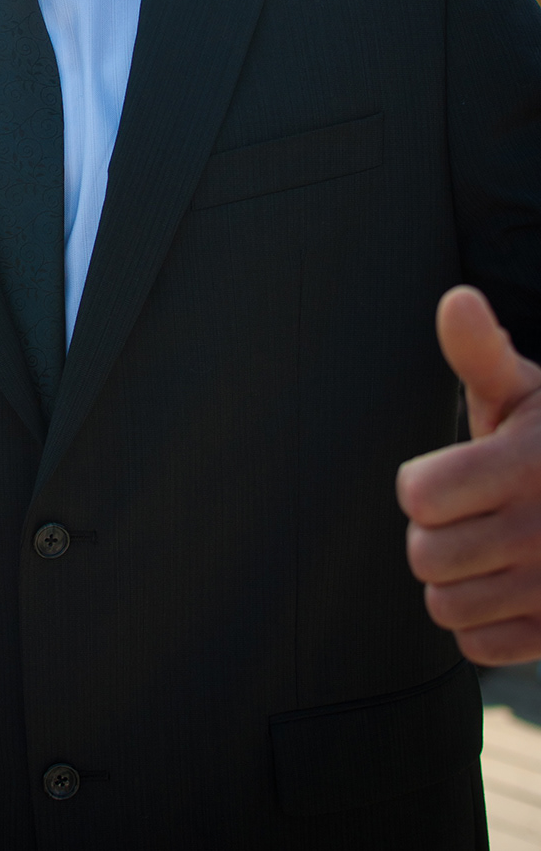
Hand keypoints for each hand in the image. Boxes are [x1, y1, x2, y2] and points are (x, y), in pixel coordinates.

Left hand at [397, 286, 540, 663]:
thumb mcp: (528, 392)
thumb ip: (480, 353)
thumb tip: (456, 300)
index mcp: (529, 463)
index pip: (418, 495)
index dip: (423, 484)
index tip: (451, 475)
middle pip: (424, 554)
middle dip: (435, 533)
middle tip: (469, 516)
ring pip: (444, 605)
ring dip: (455, 580)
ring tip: (487, 549)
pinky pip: (476, 646)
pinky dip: (481, 624)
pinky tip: (506, 588)